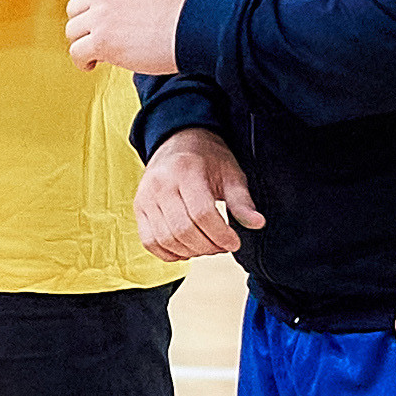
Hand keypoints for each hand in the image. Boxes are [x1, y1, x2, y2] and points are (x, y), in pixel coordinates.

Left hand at [67, 0, 187, 76]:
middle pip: (74, 9)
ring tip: (95, 52)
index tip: (100, 18)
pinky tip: (93, 64)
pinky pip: (77, 52)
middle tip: (97, 36)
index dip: (90, 5)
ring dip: (82, 42)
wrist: (191, 29)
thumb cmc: (179, 6)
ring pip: (72, 31)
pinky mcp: (102, 41)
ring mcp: (101, 16)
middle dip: (83, 23)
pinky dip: (81, 61)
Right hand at [134, 129, 262, 263]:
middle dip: (208, 246)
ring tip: (207, 246)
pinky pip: (149, 241)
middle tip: (222, 246)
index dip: (221, 235)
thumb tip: (257, 224)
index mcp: (186, 171)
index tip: (234, 242)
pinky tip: (187, 249)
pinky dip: (168, 253)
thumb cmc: (208, 159)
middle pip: (183, 230)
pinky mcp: (139, 208)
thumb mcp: (230, 173)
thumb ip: (242, 200)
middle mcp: (160, 184)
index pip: (202, 214)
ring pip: (166, 239)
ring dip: (190, 252)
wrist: (178, 142)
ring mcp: (145, 197)